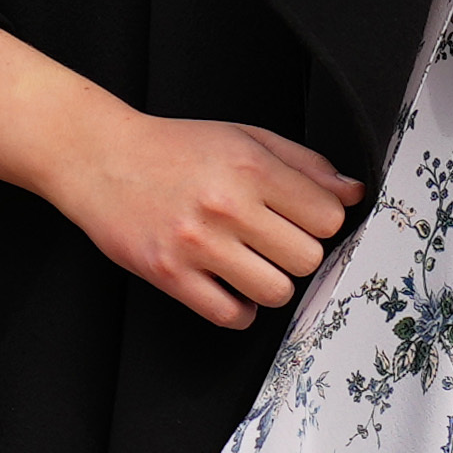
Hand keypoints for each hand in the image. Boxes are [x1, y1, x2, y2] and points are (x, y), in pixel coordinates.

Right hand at [37, 103, 356, 323]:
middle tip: (271, 242)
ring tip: (250, 266)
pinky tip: (228, 288)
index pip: (328, 217)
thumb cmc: (174, 148)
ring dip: (270, 283)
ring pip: (275, 291)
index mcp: (250, 167)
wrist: (98, 158)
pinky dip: (238, 309)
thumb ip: (304, 163)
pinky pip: (230, 315)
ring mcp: (195, 244)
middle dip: (295, 253)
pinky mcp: (168, 274)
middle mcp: (226, 205)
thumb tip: (354, 194)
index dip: (319, 221)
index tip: (298, 219)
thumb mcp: (244, 137)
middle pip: (307, 258)